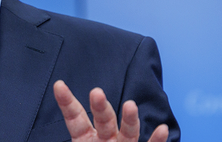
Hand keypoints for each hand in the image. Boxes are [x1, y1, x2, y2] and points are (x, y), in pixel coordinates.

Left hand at [53, 80, 168, 141]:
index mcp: (85, 139)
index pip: (75, 118)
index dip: (67, 102)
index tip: (59, 85)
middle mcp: (106, 139)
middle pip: (103, 120)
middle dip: (100, 106)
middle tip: (96, 92)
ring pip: (127, 131)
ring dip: (129, 118)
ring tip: (130, 105)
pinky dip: (156, 140)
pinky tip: (162, 129)